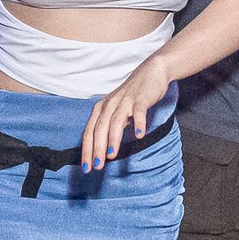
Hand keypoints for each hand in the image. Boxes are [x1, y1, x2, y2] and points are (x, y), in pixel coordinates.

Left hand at [80, 57, 170, 171]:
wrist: (151, 72)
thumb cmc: (132, 95)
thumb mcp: (116, 110)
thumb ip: (109, 126)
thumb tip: (102, 148)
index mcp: (102, 108)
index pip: (89, 131)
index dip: (87, 150)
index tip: (87, 167)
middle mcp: (110, 104)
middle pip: (100, 128)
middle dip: (97, 148)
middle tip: (97, 166)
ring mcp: (125, 101)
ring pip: (116, 121)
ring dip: (113, 139)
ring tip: (112, 155)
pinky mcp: (141, 98)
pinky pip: (139, 112)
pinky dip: (138, 123)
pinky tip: (139, 136)